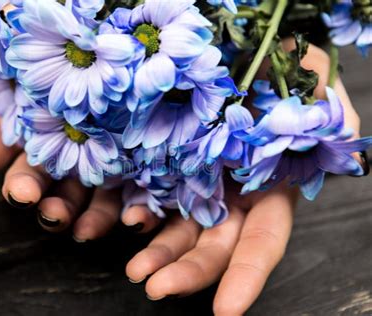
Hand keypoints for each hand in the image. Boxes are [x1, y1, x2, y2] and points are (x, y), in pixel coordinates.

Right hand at [0, 30, 161, 239]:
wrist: (120, 35)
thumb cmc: (60, 35)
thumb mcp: (13, 38)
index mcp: (21, 124)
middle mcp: (52, 146)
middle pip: (32, 179)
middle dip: (24, 191)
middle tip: (23, 197)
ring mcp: (89, 156)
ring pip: (74, 194)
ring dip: (68, 210)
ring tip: (69, 222)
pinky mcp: (130, 162)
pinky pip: (126, 193)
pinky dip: (128, 212)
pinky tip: (131, 220)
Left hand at [123, 41, 364, 314]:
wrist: (242, 55)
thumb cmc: (281, 74)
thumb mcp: (313, 93)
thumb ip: (330, 122)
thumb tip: (344, 141)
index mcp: (270, 190)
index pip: (262, 242)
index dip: (247, 277)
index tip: (227, 311)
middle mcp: (232, 196)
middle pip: (213, 246)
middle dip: (188, 273)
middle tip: (156, 288)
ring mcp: (197, 184)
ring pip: (178, 229)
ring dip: (157, 253)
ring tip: (135, 270)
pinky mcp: (167, 168)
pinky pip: (150, 195)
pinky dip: (134, 211)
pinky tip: (119, 219)